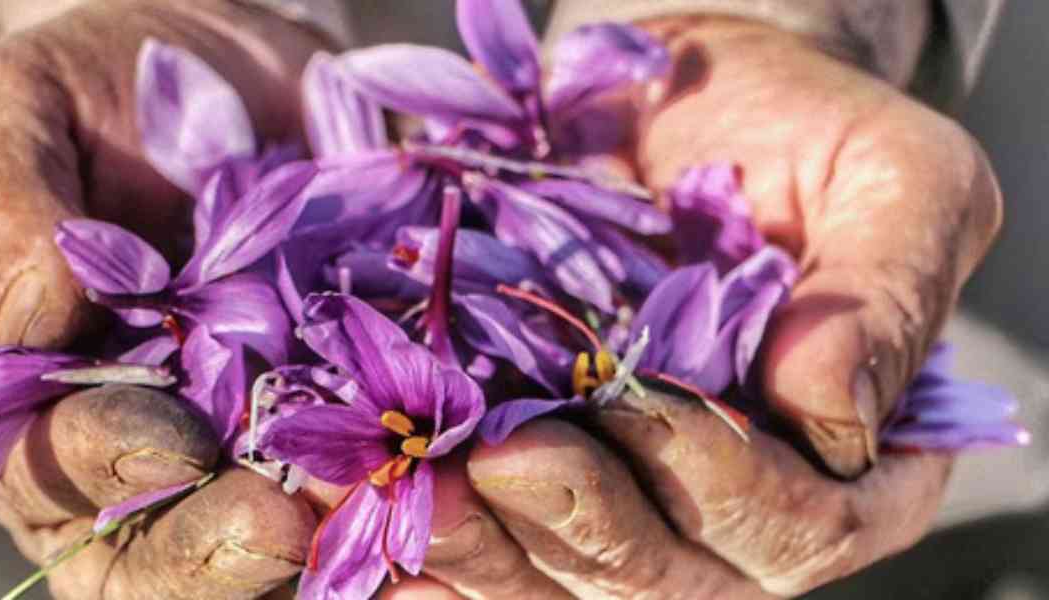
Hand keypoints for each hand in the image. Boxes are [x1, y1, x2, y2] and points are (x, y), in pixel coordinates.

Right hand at [0, 2, 341, 596]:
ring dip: (301, 559)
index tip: (168, 442)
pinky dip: (388, 527)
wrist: (236, 65)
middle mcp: (89, 459)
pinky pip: (350, 523)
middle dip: (201, 550)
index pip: (27, 468)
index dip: (94, 469)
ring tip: (364, 511)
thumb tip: (32, 318)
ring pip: (239, 561)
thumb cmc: (88, 82)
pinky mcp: (317, 455)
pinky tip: (426, 503)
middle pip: (129, 557)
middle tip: (274, 523)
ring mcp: (209, 468)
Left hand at [398, 16, 1001, 597]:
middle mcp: (744, 521)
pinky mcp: (524, 499)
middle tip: (500, 457)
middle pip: (666, 577)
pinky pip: (480, 558)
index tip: (638, 406)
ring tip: (414, 487)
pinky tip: (370, 520)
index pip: (798, 523)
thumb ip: (884, 291)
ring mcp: (628, 518)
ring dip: (480, 547)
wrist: (668, 109)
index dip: (719, 484)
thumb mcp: (894, 177)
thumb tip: (831, 401)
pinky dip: (422, 551)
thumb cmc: (799, 134)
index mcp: (859, 468)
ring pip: (558, 583)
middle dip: (578, 522)